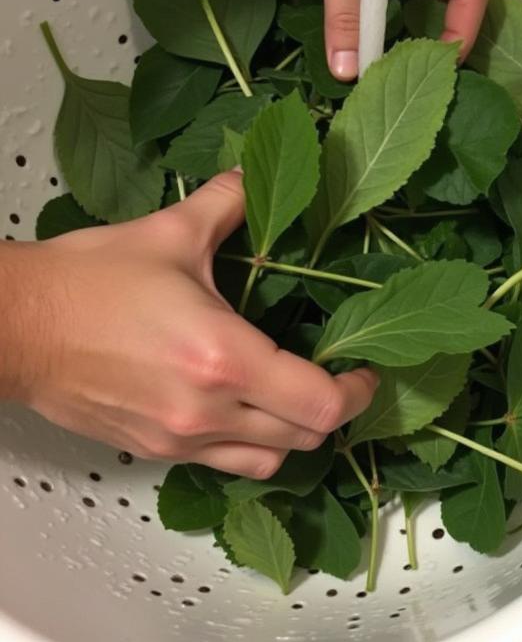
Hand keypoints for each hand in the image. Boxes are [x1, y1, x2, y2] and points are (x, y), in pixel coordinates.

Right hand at [0, 172, 376, 478]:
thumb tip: (257, 178)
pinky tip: (248, 410)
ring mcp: (180, 439)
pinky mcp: (156, 451)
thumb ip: (228, 204)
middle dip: (334, 410)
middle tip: (341, 378)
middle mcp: (209, 410)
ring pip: (269, 461)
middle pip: (305, 438)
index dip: (357, 393)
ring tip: (299, 398)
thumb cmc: (88, 281)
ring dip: (295, 434)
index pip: (320, 403)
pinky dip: (252, 444)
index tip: (366, 372)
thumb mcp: (170, 232)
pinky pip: (225, 464)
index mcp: (225, 358)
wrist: (15, 327)